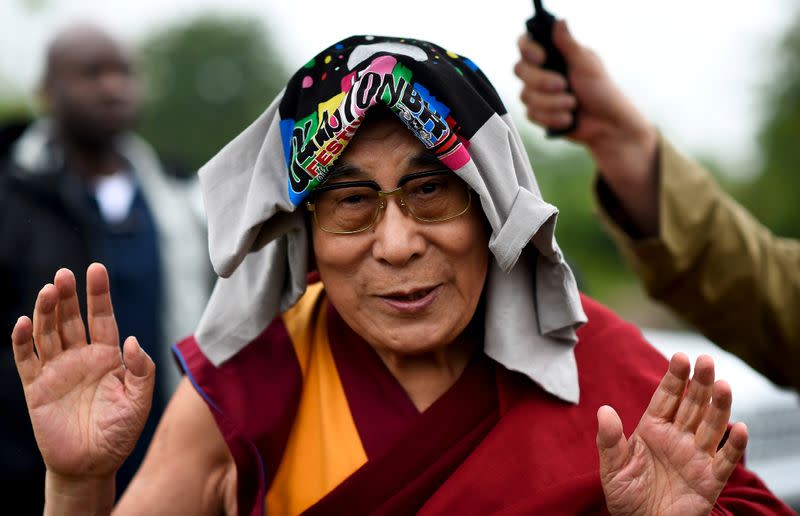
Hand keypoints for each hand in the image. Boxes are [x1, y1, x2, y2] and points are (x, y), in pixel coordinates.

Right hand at [11, 264, 154, 480]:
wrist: (92, 465)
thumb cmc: (120, 433)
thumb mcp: (140, 401)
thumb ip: (141, 370)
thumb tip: (132, 340)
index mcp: (108, 357)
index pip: (103, 318)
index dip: (99, 294)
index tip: (96, 268)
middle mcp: (81, 358)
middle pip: (72, 319)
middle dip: (69, 296)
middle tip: (64, 274)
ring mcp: (57, 370)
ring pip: (48, 333)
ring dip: (47, 311)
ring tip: (49, 290)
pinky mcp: (36, 387)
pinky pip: (27, 359)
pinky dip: (22, 341)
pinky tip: (23, 322)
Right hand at [514, 20, 659, 235]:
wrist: (606, 125)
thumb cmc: (601, 91)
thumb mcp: (587, 64)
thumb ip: (569, 45)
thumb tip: (560, 21)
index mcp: (552, 54)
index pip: (525, 44)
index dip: (528, 50)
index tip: (542, 58)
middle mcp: (540, 71)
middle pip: (520, 70)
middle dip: (541, 81)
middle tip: (564, 85)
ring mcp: (537, 93)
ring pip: (526, 96)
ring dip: (552, 103)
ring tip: (573, 104)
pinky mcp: (538, 113)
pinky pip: (532, 114)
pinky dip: (552, 117)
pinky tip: (568, 118)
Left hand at [597, 353, 747, 515]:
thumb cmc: (626, 497)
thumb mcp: (612, 468)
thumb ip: (610, 440)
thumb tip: (604, 410)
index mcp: (653, 429)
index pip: (667, 398)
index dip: (674, 378)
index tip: (680, 357)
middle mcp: (678, 438)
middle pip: (692, 405)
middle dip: (699, 383)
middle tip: (706, 360)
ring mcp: (696, 456)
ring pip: (712, 426)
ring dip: (719, 407)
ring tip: (723, 385)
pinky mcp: (710, 480)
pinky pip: (724, 460)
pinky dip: (734, 446)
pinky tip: (740, 428)